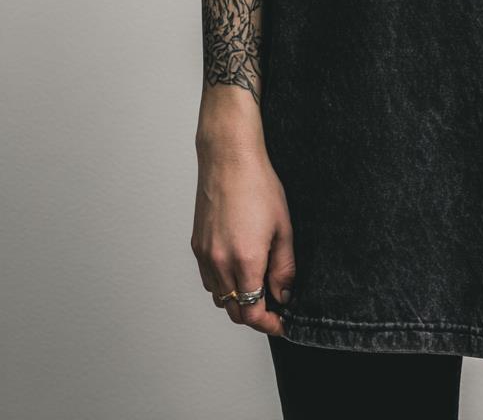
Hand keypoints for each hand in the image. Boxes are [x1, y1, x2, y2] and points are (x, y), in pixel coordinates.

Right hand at [191, 135, 295, 336]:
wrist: (229, 159)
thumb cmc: (258, 186)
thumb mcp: (283, 227)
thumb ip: (284, 267)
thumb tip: (284, 294)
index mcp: (245, 260)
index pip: (252, 312)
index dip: (268, 324)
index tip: (281, 323)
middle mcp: (220, 263)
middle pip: (234, 311)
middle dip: (255, 315)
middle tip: (274, 308)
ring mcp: (205, 255)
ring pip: (219, 297)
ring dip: (238, 301)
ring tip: (258, 286)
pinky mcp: (196, 246)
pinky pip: (208, 279)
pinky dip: (223, 285)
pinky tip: (238, 269)